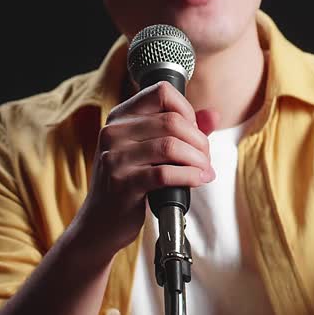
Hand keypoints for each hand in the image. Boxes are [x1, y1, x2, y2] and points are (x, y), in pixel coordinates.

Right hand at [70, 82, 218, 256]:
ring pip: (171, 146)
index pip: (161, 92)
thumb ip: (183, 130)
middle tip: (205, 158)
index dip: (187, 109)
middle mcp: (114, 132)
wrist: (99, 222)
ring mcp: (115, 158)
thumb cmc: (128, 182)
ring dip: (197, 159)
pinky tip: (196, 180)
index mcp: (120, 117)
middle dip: (199, 140)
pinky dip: (189, 176)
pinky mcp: (122, 184)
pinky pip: (165, 173)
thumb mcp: (149, 149)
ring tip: (204, 170)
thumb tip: (214, 116)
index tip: (194, 131)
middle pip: (172, 121)